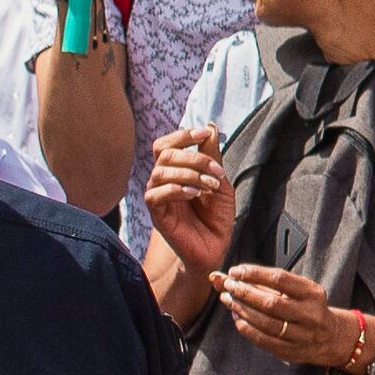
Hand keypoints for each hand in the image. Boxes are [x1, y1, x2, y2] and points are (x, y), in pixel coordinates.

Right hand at [142, 124, 236, 272]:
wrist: (215, 247)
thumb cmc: (216, 216)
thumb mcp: (220, 182)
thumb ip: (212, 157)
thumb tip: (209, 127)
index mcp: (176, 171)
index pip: (166, 145)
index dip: (182, 135)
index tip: (204, 134)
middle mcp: (162, 181)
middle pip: (163, 154)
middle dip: (194, 157)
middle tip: (217, 171)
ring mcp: (158, 197)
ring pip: (160, 172)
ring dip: (190, 174)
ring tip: (210, 187)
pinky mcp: (156, 214)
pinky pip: (155, 195)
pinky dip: (177, 189)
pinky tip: (195, 195)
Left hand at [217, 262, 368, 374]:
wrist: (330, 337)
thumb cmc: (307, 308)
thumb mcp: (295, 290)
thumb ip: (260, 282)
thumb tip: (220, 277)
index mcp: (313, 293)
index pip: (280, 279)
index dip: (254, 274)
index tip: (236, 271)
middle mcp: (310, 314)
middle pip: (271, 302)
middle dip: (245, 292)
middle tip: (228, 285)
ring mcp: (302, 335)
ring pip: (266, 323)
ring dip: (242, 310)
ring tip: (229, 300)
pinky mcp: (291, 350)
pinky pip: (264, 340)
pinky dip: (246, 328)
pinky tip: (237, 318)